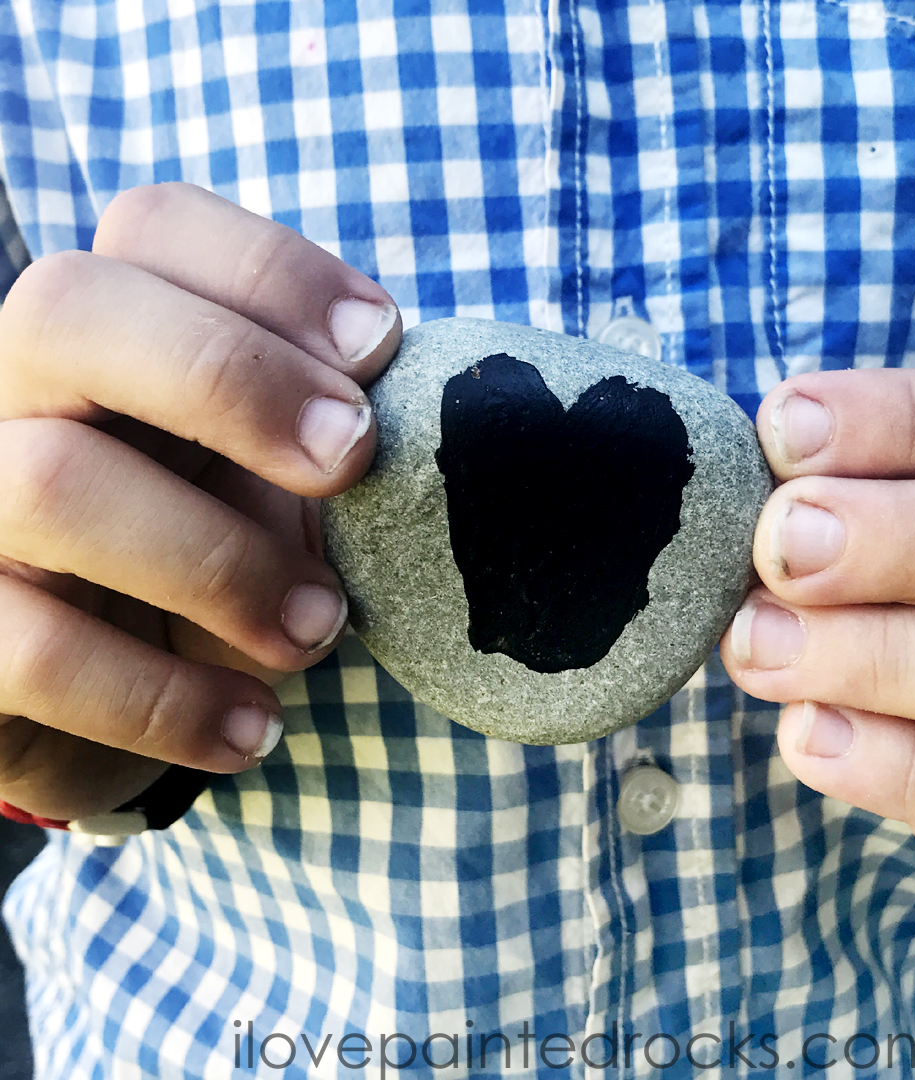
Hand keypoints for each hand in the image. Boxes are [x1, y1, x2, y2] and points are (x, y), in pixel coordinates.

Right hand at [0, 183, 399, 820]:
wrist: (113, 692)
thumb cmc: (217, 552)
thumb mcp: (270, 477)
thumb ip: (315, 429)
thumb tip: (401, 415)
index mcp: (104, 332)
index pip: (153, 227)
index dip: (273, 271)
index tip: (383, 344)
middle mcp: (7, 394)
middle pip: (70, 311)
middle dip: (232, 379)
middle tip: (352, 454)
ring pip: (54, 484)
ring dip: (223, 564)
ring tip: (317, 629)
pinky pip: (35, 651)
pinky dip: (169, 698)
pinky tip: (252, 728)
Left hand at [720, 360, 914, 898]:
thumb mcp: (908, 518)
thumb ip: (858, 489)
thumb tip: (762, 472)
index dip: (907, 420)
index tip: (785, 431)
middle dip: (912, 538)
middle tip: (785, 545)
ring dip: (881, 659)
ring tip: (759, 645)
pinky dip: (904, 770)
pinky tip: (808, 735)